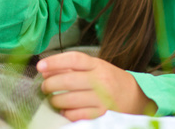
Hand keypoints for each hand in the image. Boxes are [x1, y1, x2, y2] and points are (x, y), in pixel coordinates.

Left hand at [37, 51, 156, 121]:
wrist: (134, 96)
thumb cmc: (110, 80)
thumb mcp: (95, 68)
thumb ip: (72, 68)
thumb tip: (46, 69)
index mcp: (98, 65)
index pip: (74, 59)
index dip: (55, 61)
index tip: (40, 66)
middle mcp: (100, 80)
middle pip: (68, 81)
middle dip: (50, 84)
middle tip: (44, 86)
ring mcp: (101, 98)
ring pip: (69, 100)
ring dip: (55, 101)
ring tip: (54, 99)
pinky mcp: (101, 114)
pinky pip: (76, 115)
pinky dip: (66, 113)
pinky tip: (65, 110)